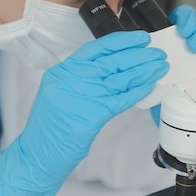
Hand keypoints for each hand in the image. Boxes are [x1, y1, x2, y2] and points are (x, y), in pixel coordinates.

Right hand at [0, 31, 168, 195]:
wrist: (36, 155)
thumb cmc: (48, 131)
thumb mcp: (58, 96)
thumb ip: (79, 81)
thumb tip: (112, 71)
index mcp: (60, 72)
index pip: (94, 49)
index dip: (120, 42)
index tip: (138, 39)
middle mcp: (69, 80)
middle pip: (110, 62)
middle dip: (138, 56)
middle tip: (157, 54)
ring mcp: (79, 97)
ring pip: (118, 78)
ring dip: (143, 72)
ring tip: (159, 67)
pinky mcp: (90, 115)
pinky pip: (120, 99)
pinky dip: (136, 91)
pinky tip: (149, 86)